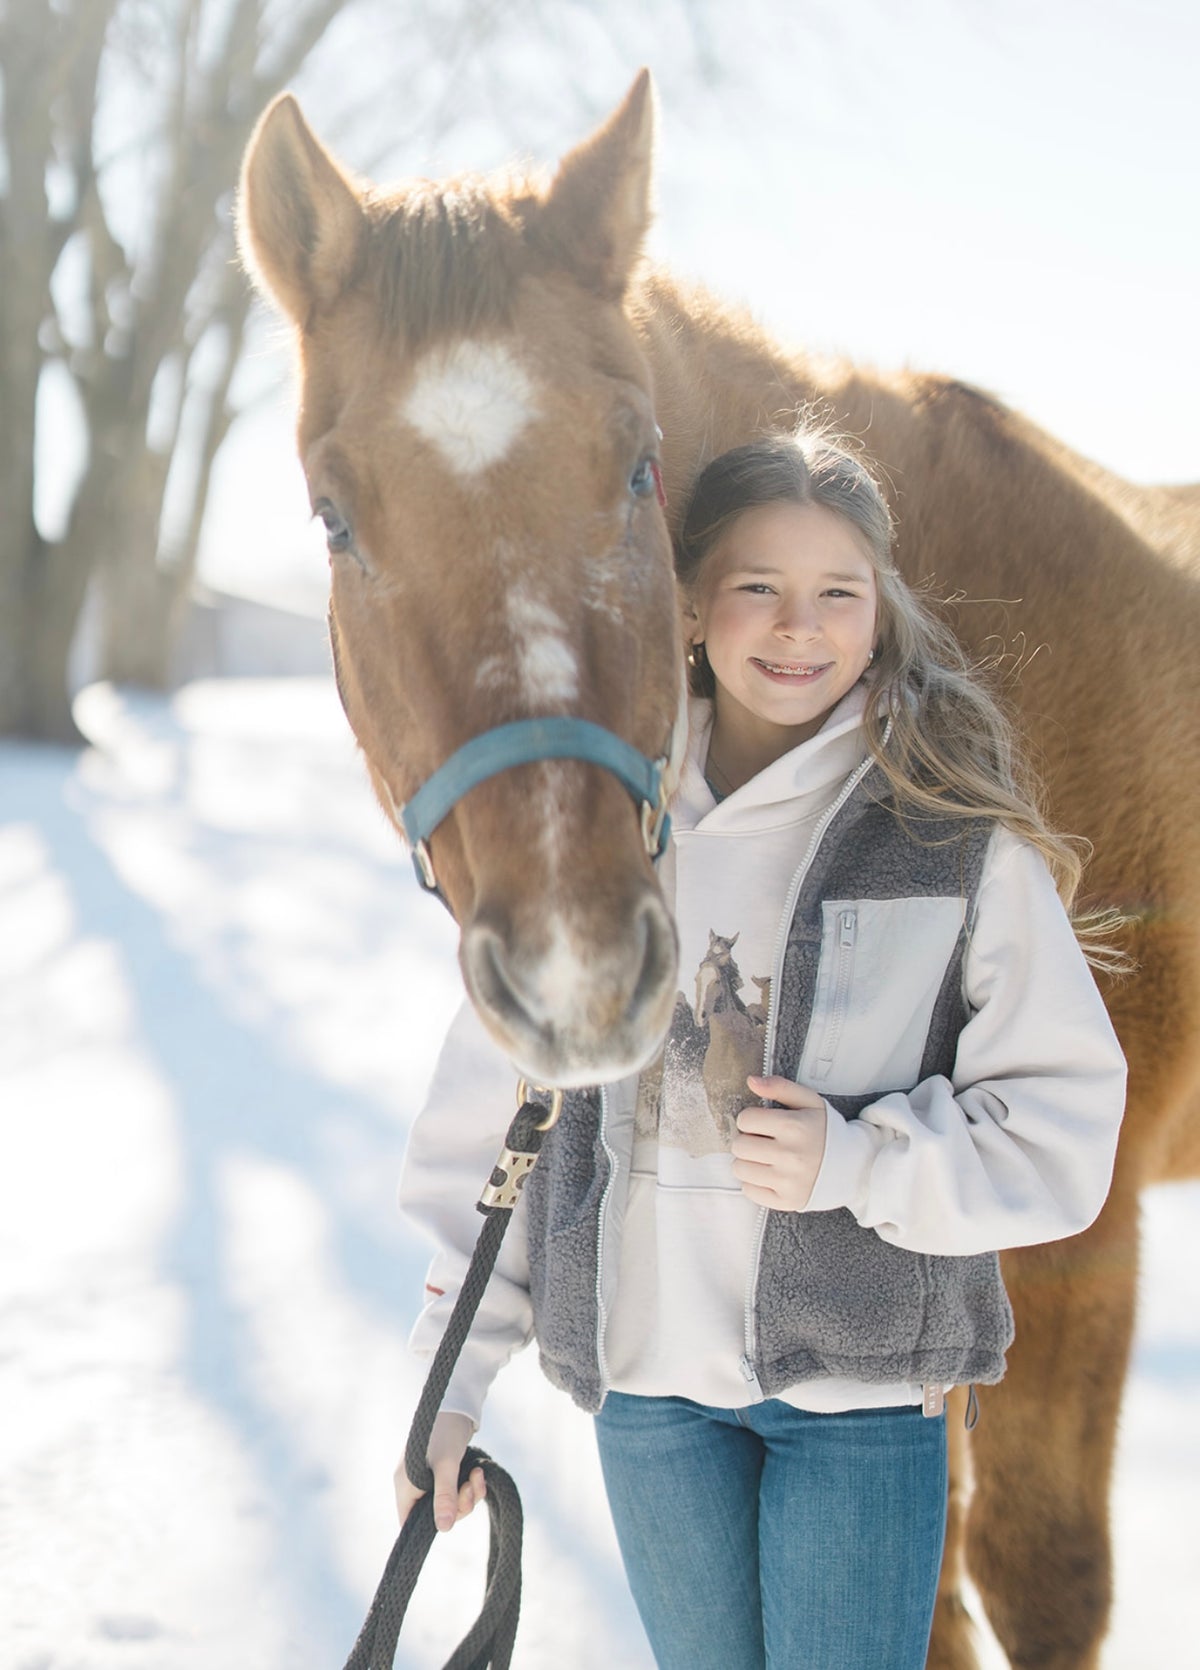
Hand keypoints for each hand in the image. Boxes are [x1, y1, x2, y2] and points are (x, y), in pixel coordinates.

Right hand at [394, 1411, 484, 1531]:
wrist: (457, 1405)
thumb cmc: (445, 1431)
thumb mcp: (446, 1465)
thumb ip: (444, 1497)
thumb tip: (443, 1528)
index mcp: (406, 1485)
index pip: (408, 1521)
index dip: (427, 1526)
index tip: (450, 1517)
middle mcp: (414, 1484)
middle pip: (435, 1514)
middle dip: (459, 1504)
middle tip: (470, 1487)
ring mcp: (429, 1478)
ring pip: (450, 1503)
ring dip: (468, 1494)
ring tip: (477, 1475)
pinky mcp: (444, 1472)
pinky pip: (457, 1490)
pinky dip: (470, 1485)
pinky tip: (478, 1472)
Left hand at [731, 1076, 827, 1210]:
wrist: (853, 1165)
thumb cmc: (826, 1132)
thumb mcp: (810, 1102)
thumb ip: (780, 1087)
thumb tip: (751, 1081)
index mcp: (794, 1127)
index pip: (745, 1119)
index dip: (750, 1119)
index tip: (761, 1123)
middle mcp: (790, 1155)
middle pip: (739, 1146)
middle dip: (747, 1140)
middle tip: (762, 1141)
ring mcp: (788, 1181)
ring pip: (739, 1169)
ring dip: (747, 1162)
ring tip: (764, 1158)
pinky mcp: (787, 1201)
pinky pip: (749, 1191)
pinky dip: (754, 1183)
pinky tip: (769, 1175)